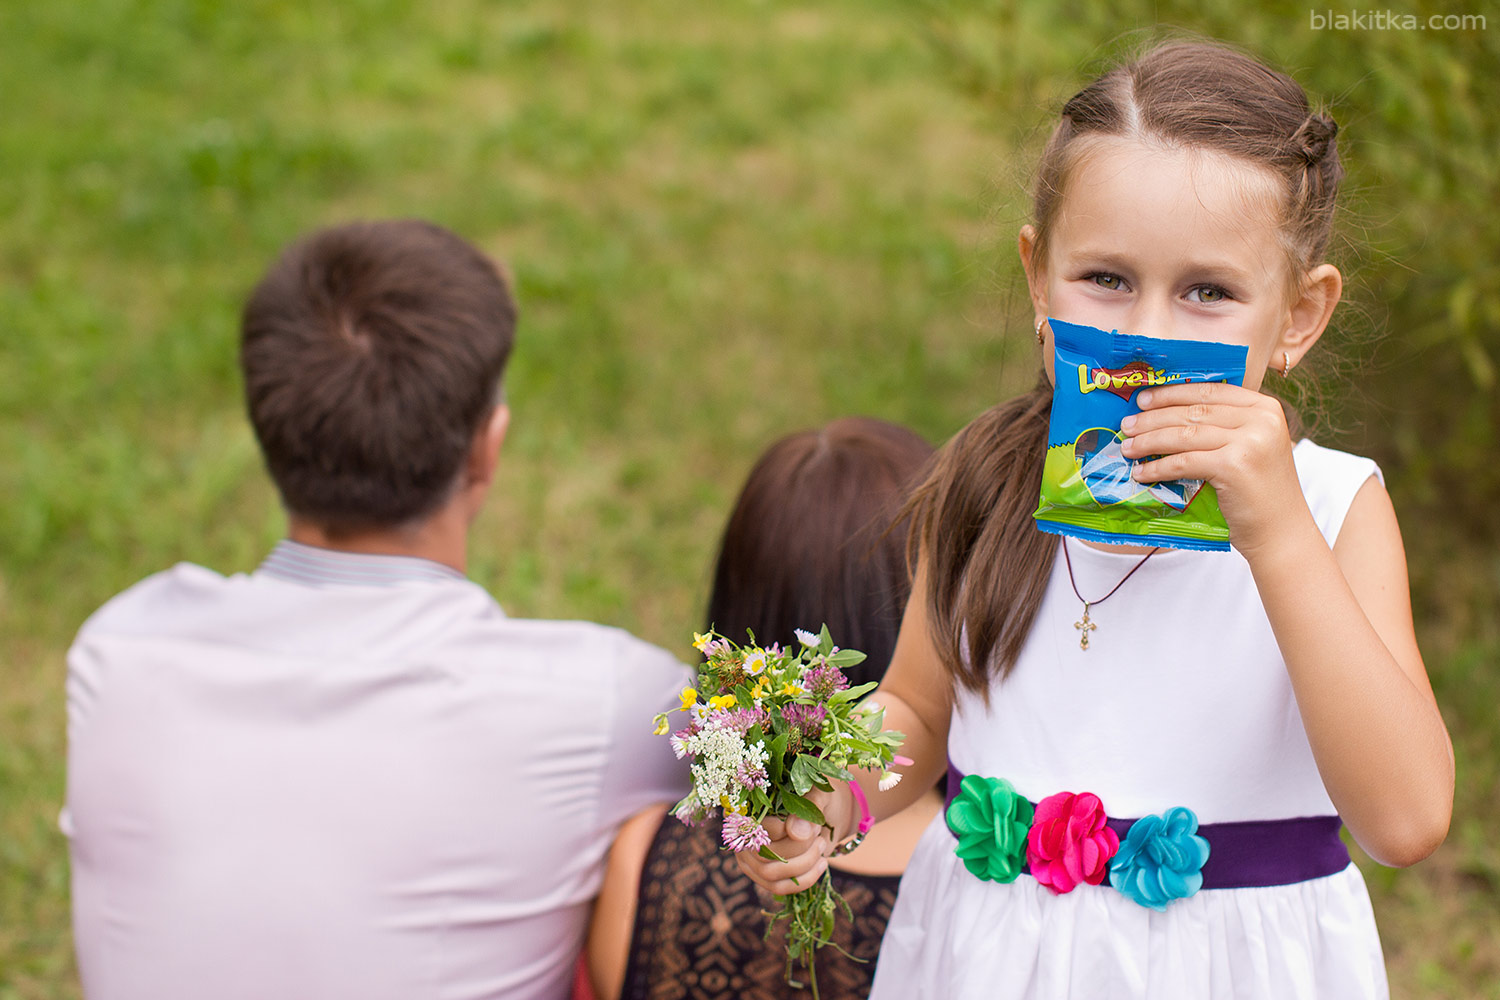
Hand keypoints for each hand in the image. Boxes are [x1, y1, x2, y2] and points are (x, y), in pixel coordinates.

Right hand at [733, 784, 852, 895]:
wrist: (826, 813)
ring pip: (770, 874)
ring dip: (804, 863)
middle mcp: (742, 832)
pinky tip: (822, 863)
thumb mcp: (818, 794)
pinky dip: (805, 879)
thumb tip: (796, 832)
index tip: (813, 824)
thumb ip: (808, 806)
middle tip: (818, 833)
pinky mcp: (761, 875)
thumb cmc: (818, 799)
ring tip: (821, 845)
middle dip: (800, 847)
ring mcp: (749, 857)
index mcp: (749, 806)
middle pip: (763, 853)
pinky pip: (778, 887)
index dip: (789, 831)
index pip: (760, 828)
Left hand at [1119, 382, 1306, 556]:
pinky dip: (1158, 467)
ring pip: (1185, 435)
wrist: (1281, 532)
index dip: (1172, 394)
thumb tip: (1167, 413)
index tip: (1143, 400)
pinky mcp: (1235, 466)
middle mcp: (1261, 419)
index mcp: (1264, 407)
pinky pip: (1184, 462)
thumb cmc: (1258, 492)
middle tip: (1127, 425)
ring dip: (1150, 441)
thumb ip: (1223, 426)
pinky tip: (1142, 472)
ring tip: (1128, 447)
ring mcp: (1250, 442)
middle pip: (1193, 412)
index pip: (1209, 392)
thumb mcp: (1250, 447)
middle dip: (1154, 418)